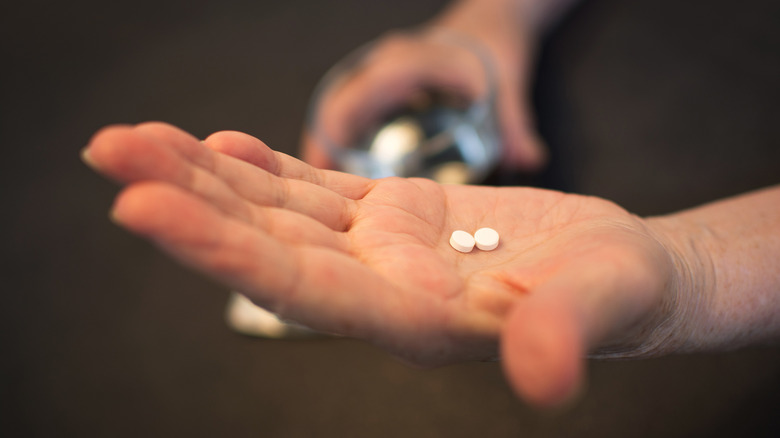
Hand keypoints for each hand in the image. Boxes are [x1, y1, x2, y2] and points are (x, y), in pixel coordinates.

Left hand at [84, 122, 680, 406]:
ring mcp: (383, 248)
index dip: (221, 250)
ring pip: (278, 210)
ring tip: (139, 141)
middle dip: (186, 200)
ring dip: (207, 175)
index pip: (300, 288)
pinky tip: (221, 145)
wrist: (620, 273)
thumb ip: (564, 333)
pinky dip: (265, 168)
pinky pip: (316, 191)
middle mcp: (380, 286)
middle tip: (112, 153)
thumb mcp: (604, 305)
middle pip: (265, 243)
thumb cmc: (618, 294)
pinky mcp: (397, 217)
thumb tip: (542, 374)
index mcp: (413, 319)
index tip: (143, 209)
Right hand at [302, 24, 546, 172]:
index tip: (324, 165)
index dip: (335, 129)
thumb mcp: (509, 82)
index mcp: (406, 63)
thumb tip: (529, 160)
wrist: (490, 22)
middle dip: (324, 143)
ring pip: (340, 104)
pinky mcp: (383, 80)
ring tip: (328, 181)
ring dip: (330, 139)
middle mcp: (385, 63)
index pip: (358, 96)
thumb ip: (516, 123)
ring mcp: (380, 69)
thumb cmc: (494, 47)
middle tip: (319, 188)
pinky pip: (352, 105)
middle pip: (338, 103)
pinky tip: (347, 163)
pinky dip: (345, 132)